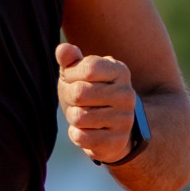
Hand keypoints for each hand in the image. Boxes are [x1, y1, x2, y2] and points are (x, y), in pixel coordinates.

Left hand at [55, 43, 137, 164]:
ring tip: (82, 114)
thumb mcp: (78, 73)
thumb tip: (62, 49)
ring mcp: (124, 120)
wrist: (109, 127)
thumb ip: (70, 59)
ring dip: (72, 116)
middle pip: (80, 93)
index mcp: (120, 71)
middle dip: (70, 97)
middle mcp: (127, 95)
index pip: (88, 68)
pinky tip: (85, 130)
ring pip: (79, 117)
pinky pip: (81, 137)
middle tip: (77, 100)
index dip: (71, 74)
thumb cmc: (88, 92)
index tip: (72, 78)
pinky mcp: (117, 142)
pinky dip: (76, 134)